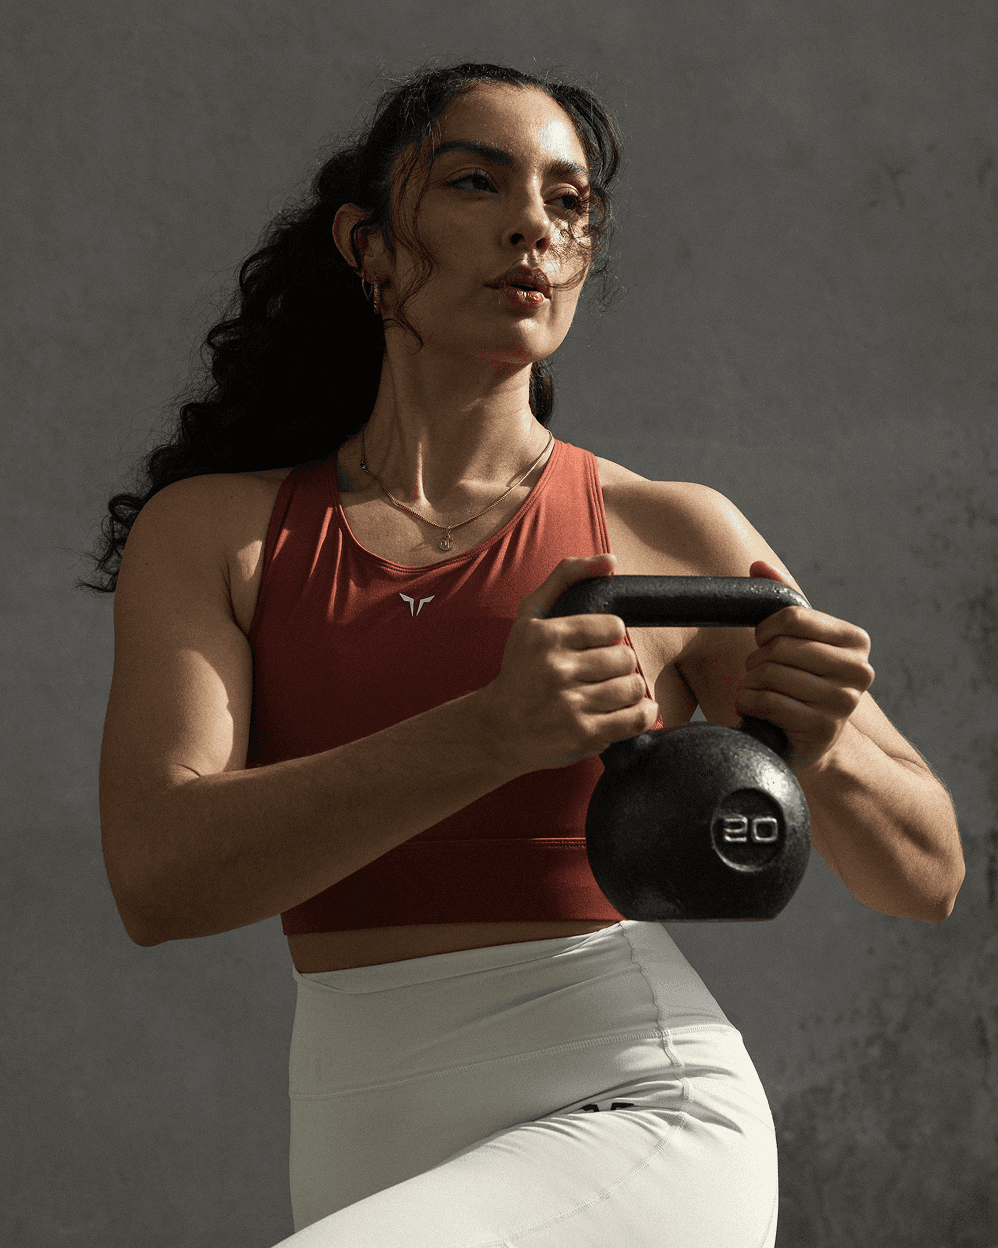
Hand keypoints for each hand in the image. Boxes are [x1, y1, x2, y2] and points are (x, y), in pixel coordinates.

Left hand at [734, 561, 875, 771]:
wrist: (808, 736)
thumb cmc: (799, 678)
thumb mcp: (797, 637)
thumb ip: (782, 598)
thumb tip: (758, 565)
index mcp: (856, 640)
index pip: (794, 617)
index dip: (766, 628)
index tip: (762, 641)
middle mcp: (859, 671)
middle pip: (781, 647)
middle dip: (757, 659)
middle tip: (757, 670)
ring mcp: (844, 703)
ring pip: (772, 675)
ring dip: (751, 682)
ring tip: (756, 689)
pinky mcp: (823, 729)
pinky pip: (769, 702)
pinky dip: (749, 702)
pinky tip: (752, 706)